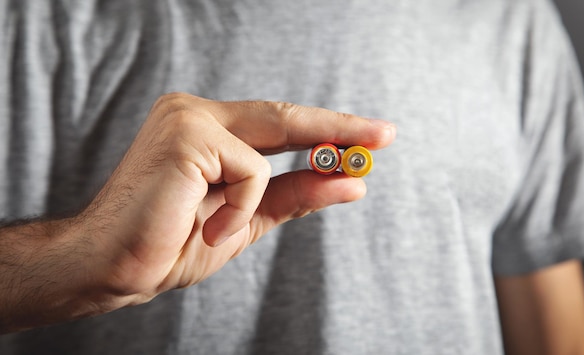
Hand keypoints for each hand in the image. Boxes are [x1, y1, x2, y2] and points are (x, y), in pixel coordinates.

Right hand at [79, 93, 395, 306]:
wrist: (111, 267)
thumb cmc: (170, 243)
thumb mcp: (247, 220)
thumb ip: (295, 196)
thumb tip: (351, 182)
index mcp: (207, 129)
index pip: (279, 124)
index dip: (328, 131)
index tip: (371, 137)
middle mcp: (196, 113)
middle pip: (285, 115)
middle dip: (338, 129)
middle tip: (384, 135)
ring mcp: (189, 118)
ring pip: (268, 149)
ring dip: (252, 202)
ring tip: (212, 229)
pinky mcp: (187, 134)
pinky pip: (250, 171)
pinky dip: (238, 208)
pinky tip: (203, 225)